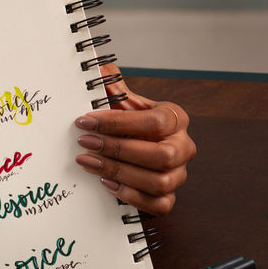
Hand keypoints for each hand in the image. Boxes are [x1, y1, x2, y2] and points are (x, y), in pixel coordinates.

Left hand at [73, 63, 195, 214]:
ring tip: (87, 162)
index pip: (154, 122)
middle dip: (118, 150)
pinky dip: (132, 196)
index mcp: (174, 118)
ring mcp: (178, 174)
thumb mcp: (119, 101)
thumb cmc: (126, 122)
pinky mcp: (168, 197)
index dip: (117, 122)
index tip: (84, 120)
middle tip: (84, 142)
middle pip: (161, 156)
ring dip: (118, 172)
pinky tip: (106, 184)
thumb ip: (110, 84)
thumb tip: (94, 64)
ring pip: (159, 182)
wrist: (132, 146)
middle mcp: (183, 147)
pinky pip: (159, 205)